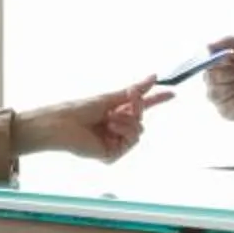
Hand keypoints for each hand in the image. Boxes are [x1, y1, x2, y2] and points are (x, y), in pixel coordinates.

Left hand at [17, 80, 168, 162]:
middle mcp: (116, 129)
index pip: (140, 108)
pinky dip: (122, 132)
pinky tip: (108, 129)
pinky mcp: (112, 155)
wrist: (62, 125)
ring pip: (139, 131)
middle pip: (141, 119)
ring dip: (127, 121)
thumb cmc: (79, 109)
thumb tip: (154, 77)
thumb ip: (135, 90)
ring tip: (110, 118)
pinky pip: (131, 142)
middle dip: (138, 107)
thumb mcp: (111, 97)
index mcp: (115, 114)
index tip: (172, 93)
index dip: (155, 100)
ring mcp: (115, 142)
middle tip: (129, 97)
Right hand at [202, 37, 233, 129]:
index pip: (205, 63)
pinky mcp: (228, 114)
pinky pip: (227, 107)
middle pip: (211, 78)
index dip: (217, 61)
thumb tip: (207, 47)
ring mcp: (220, 99)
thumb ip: (228, 41)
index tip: (232, 56)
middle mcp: (214, 83)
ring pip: (218, 93)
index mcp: (216, 65)